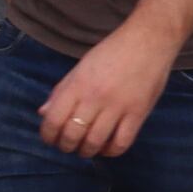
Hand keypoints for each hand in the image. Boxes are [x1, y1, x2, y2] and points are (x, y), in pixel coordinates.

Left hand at [37, 28, 180, 157]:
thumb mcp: (81, 67)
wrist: (149, 40)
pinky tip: (107, 146)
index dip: (48, 136)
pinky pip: (121, 143)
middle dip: (66, 146)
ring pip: (95, 143)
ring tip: (86, 148)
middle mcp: (95, 97)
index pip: (53, 120)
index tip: (51, 138)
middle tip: (68, 145)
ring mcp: (118, 106)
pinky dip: (111, 151)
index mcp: (78, 84)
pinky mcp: (138, 113)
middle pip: (72, 135)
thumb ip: (61, 90)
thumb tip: (43, 113)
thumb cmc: (112, 51)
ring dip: (86, 151)